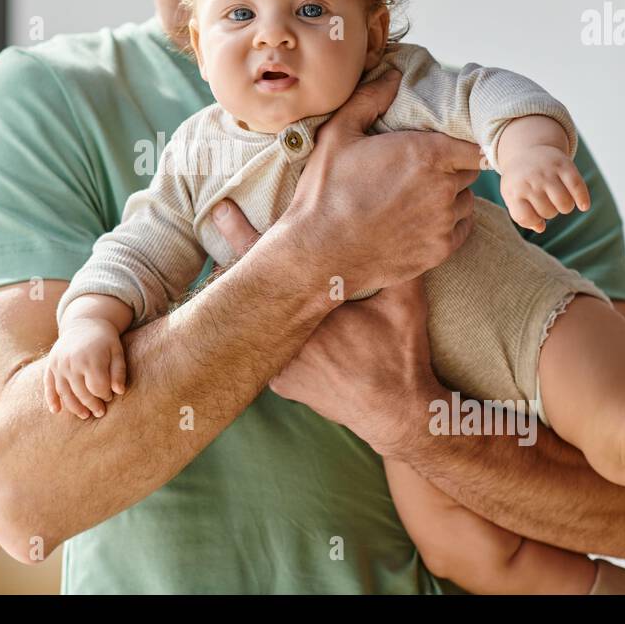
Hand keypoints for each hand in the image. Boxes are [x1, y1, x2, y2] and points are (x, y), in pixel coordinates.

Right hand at [43, 318, 125, 418]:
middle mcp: (72, 362)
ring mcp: (59, 364)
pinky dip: (51, 399)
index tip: (110, 396)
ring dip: (74, 407)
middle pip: (81, 392)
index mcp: (91, 358)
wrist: (84, 323)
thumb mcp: (117, 352)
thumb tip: (119, 391)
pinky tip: (56, 411)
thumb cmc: (105, 340)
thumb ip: (119, 371)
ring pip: (64, 392)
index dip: (105, 395)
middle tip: (100, 413)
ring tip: (84, 415)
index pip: (98, 387)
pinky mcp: (51, 365)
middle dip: (92, 405)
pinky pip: (48, 385)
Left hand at [213, 203, 441, 457]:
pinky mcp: (280, 383)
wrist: (398, 414)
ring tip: (237, 269)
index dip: (240, 232)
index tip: (219, 209)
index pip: (266, 262)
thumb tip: (394, 218)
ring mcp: (278, 366)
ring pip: (251, 322)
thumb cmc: (402, 355)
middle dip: (238, 262)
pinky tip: (264, 316)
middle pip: (247, 291)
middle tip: (222, 224)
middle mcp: (285, 342)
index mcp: (311, 311)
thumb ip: (396, 259)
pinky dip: (261, 330)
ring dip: (249, 298)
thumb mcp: (405, 302)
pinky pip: (261, 348)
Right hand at [277, 69, 483, 290]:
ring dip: (451, 197)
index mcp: (426, 154)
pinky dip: (449, 224)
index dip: (460, 144)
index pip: (472, 144)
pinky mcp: (438, 250)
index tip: (444, 146)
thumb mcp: (339, 134)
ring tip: (418, 197)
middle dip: (452, 168)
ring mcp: (443, 222)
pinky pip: (462, 230)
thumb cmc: (325, 191)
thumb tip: (393, 75)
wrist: (317, 252)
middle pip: (470, 172)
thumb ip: (370, 99)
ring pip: (466, 202)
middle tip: (422, 171)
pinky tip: (422, 221)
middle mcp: (443, 188)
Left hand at [498, 145, 590, 232]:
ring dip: (565, 207)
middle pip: (548, 212)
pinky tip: (583, 206)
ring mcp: (547, 172)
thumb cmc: (520, 181)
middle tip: (545, 201)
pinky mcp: (564, 165)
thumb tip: (540, 228)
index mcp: (514, 190)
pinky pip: (577, 187)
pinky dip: (582, 199)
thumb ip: (522, 215)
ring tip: (558, 200)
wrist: (527, 151)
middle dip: (549, 211)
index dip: (533, 221)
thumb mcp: (513, 197)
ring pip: (564, 204)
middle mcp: (530, 181)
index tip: (534, 215)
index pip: (526, 218)